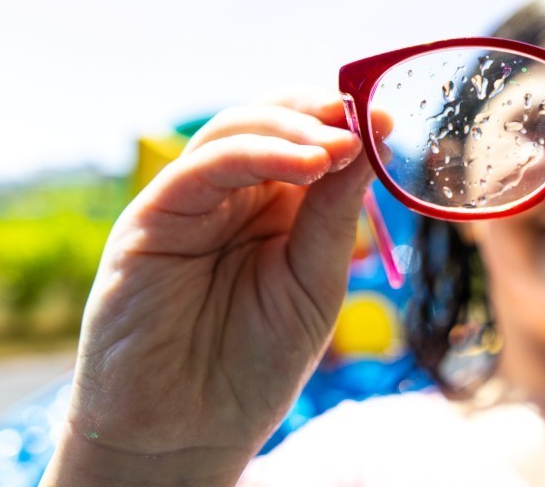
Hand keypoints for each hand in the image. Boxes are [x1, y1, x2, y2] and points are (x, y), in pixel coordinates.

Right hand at [42, 90, 374, 485]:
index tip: (392, 121)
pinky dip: (259, 154)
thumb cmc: (255, 362)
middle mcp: (229, 193)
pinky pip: (205, 167)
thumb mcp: (314, 281)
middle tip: (365, 120)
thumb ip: (334, 213)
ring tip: (342, 146)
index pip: (304, 137)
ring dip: (295, 129)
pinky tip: (309, 165)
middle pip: (269, 118)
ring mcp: (189, 200)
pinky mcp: (152, 218)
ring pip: (237, 130)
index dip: (343, 122)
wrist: (189, 432)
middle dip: (319, 113)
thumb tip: (370, 141)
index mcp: (273, 205)